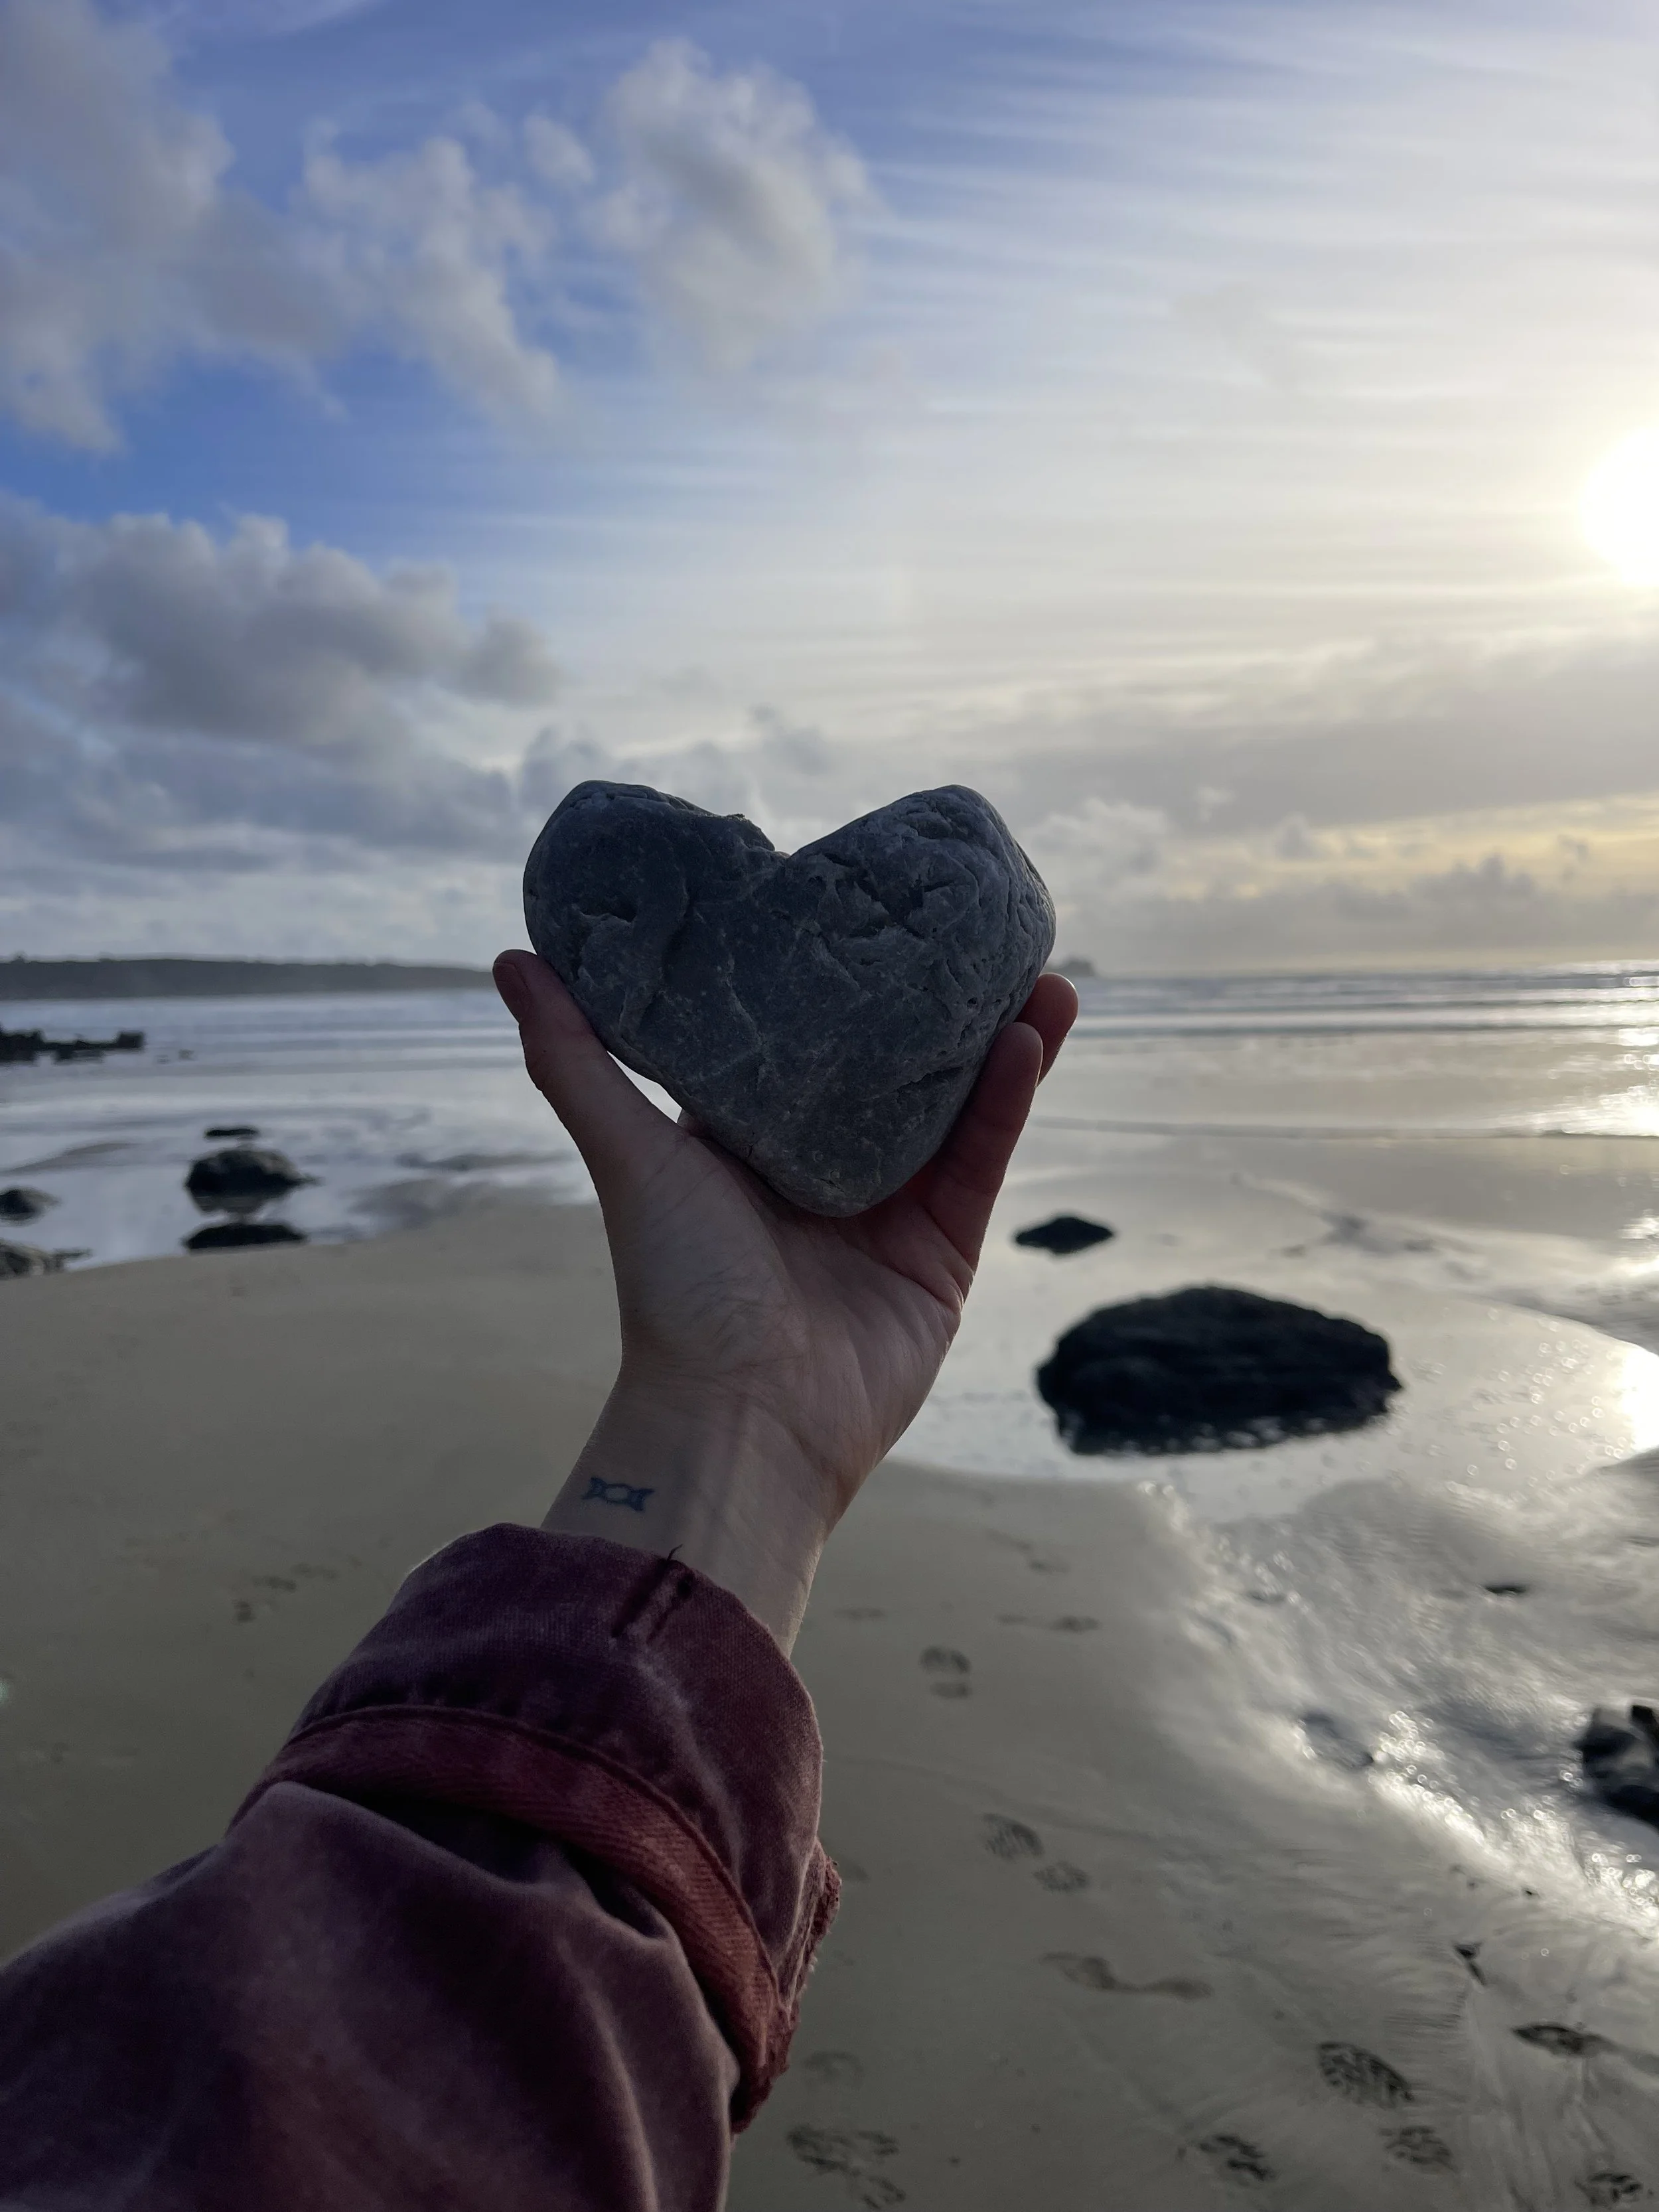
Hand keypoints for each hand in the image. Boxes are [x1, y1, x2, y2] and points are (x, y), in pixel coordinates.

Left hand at [494, 950, 1076, 1642]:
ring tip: (1037, 969)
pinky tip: (1026, 1035)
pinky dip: (1005, 1101)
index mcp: (747, 1143)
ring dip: (997, 1039)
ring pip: (954, 1106)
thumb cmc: (676, 1290)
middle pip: (892, 1069)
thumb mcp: (628, 1154)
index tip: (870, 910)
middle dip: (936, 1004)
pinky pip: (980, 1163)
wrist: (744, 1419)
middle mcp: (820, 1170)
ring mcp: (888, 1211)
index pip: (800, 1043)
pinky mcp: (941, 1252)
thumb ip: (575, 1059)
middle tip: (973, 928)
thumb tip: (511, 959)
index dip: (838, 980)